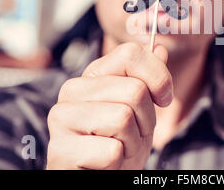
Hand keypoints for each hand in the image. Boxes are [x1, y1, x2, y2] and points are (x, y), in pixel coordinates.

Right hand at [46, 42, 172, 168]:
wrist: (102, 175)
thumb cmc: (122, 141)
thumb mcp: (143, 108)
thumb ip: (149, 78)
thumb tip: (160, 48)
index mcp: (93, 74)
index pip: (130, 54)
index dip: (158, 77)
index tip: (163, 99)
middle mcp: (73, 90)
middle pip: (134, 90)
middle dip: (146, 119)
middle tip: (133, 133)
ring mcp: (61, 118)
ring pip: (123, 118)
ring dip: (132, 142)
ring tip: (119, 148)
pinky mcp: (60, 150)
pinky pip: (111, 151)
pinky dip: (117, 162)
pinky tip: (104, 163)